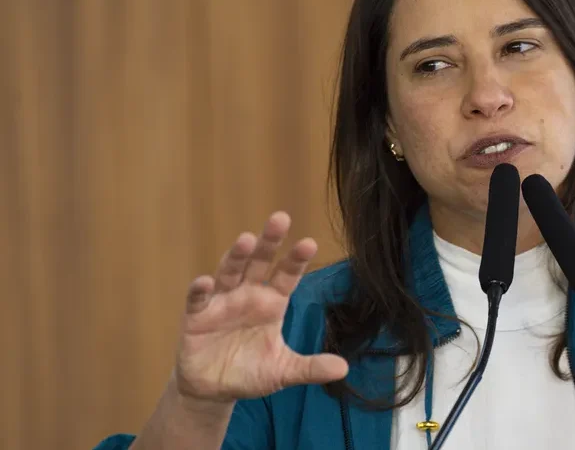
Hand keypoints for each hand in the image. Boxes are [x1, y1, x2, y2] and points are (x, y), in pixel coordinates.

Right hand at [172, 212, 347, 403]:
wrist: (214, 389)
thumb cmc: (251, 372)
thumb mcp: (283, 371)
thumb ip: (311, 367)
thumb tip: (343, 369)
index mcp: (272, 302)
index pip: (287, 275)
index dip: (296, 260)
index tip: (310, 243)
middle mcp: (248, 294)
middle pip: (260, 262)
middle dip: (269, 242)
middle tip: (281, 219)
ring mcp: (222, 301)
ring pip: (230, 271)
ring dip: (237, 255)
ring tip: (246, 239)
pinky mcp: (197, 316)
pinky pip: (198, 299)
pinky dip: (200, 289)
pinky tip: (205, 281)